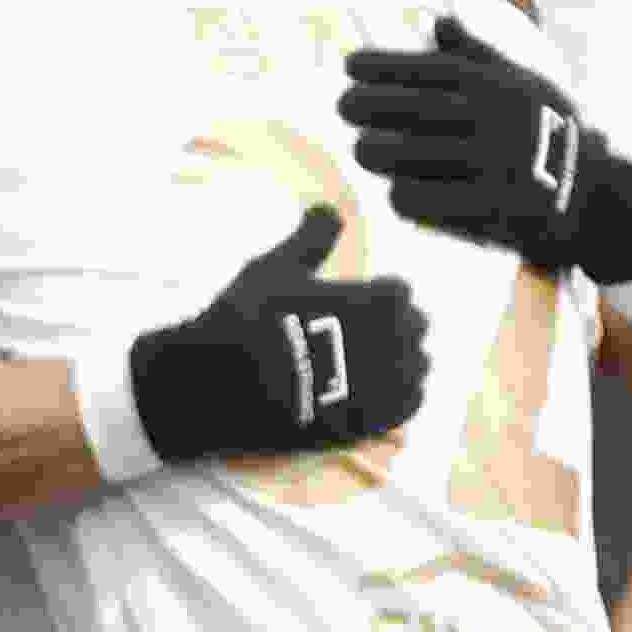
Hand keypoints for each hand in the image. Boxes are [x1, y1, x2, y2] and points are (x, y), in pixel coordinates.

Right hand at [123, 204, 431, 465]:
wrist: (215, 387)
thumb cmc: (241, 321)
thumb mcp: (275, 266)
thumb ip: (312, 237)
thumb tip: (329, 207)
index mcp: (372, 300)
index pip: (400, 292)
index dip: (378, 293)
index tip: (357, 301)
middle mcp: (387, 343)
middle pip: (413, 328)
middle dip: (392, 325)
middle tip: (359, 331)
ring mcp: (382, 388)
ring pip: (417, 367)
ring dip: (400, 360)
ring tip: (367, 361)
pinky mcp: (371, 424)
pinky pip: (408, 405)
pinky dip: (398, 394)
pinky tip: (374, 389)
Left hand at [336, 23, 631, 289]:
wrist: (599, 195)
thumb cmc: (551, 132)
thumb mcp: (525, 84)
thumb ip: (478, 55)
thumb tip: (437, 20)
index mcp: (500, 85)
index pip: (430, 69)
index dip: (385, 65)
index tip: (349, 66)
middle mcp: (497, 120)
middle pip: (415, 110)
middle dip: (370, 105)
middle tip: (342, 105)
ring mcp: (497, 166)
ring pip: (416, 157)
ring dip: (382, 152)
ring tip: (363, 150)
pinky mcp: (496, 210)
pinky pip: (433, 200)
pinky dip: (409, 194)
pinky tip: (396, 190)